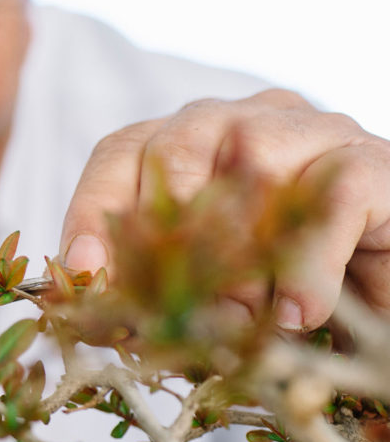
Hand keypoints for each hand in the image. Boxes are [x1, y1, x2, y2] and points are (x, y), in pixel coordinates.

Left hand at [60, 88, 389, 329]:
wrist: (380, 300)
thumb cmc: (282, 287)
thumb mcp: (204, 286)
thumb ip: (153, 283)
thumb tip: (88, 297)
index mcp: (193, 142)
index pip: (122, 152)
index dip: (93, 210)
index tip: (81, 274)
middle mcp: (246, 120)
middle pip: (175, 148)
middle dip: (167, 240)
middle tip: (178, 310)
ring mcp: (314, 131)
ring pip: (250, 162)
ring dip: (239, 257)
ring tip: (247, 320)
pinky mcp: (377, 163)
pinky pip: (332, 198)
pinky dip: (308, 263)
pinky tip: (299, 313)